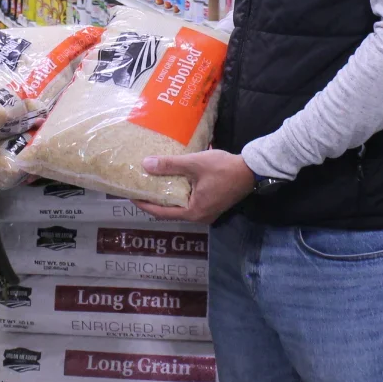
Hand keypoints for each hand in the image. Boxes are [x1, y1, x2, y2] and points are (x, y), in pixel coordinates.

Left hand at [132, 149, 255, 223]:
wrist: (252, 170)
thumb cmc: (223, 168)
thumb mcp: (194, 164)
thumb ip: (170, 165)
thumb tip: (145, 165)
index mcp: (193, 212)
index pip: (161, 212)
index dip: (144, 204)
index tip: (130, 196)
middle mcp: (199, 217)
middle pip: (170, 212)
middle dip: (154, 200)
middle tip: (140, 188)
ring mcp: (207, 212)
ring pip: (180, 207)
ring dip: (167, 196)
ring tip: (152, 184)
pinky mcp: (212, 205)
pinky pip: (189, 202)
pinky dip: (178, 194)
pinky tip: (172, 182)